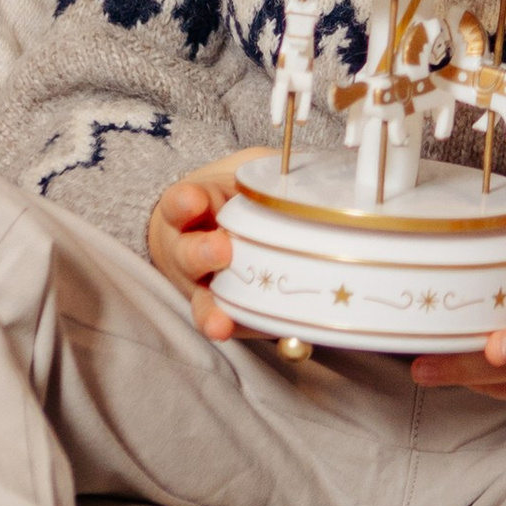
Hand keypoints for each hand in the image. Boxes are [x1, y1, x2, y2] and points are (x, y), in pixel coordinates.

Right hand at [148, 151, 276, 339]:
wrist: (211, 229)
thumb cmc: (236, 195)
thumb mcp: (250, 171)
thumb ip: (274, 171)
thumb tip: (324, 171)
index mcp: (196, 208)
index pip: (181, 203)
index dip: (186, 203)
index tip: (194, 201)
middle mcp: (192, 249)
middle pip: (188, 253)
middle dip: (203, 252)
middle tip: (222, 249)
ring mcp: (205, 285)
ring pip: (201, 298)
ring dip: (211, 308)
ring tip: (220, 321)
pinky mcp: (224, 310)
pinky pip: (224, 321)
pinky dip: (229, 328)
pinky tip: (231, 334)